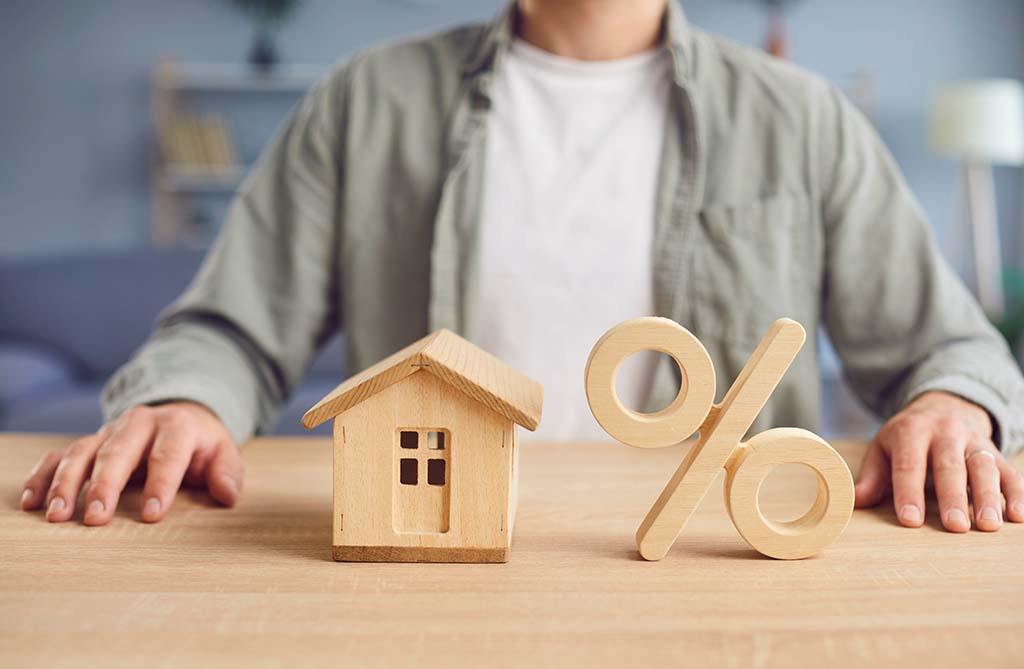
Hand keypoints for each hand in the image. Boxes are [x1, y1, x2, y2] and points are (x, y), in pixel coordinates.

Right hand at [20, 402, 242, 524]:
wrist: (178, 415)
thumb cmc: (201, 444)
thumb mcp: (223, 452)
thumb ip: (227, 473)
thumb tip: (227, 494)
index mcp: (176, 426)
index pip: (168, 454)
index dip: (161, 483)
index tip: (152, 514)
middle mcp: (138, 425)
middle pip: (118, 451)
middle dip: (106, 485)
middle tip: (96, 519)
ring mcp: (108, 432)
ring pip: (83, 452)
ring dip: (68, 484)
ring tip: (59, 517)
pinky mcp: (89, 443)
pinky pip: (60, 456)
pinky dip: (43, 476)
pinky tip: (32, 501)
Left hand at [855, 391, 1023, 531]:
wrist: (943, 405)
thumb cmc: (908, 436)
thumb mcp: (883, 448)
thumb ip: (872, 476)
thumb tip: (856, 501)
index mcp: (911, 431)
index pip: (909, 464)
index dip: (909, 492)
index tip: (910, 520)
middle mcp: (945, 432)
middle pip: (949, 466)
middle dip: (953, 497)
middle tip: (955, 526)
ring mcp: (974, 440)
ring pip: (983, 467)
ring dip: (988, 497)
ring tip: (988, 526)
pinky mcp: (995, 450)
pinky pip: (1010, 472)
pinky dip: (1017, 493)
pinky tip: (1017, 516)